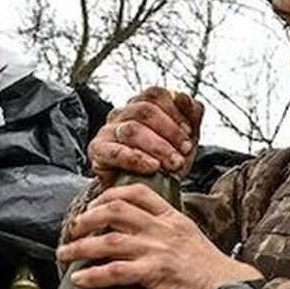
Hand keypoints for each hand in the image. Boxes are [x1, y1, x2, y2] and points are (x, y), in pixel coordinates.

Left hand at [56, 183, 262, 288]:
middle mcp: (162, 229)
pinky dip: (93, 275)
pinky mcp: (155, 274)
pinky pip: (115, 271)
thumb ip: (168, 233)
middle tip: (74, 228)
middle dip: (88, 217)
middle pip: (115, 210)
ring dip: (81, 247)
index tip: (95, 204)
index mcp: (172, 218)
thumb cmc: (211, 272)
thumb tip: (143, 235)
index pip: (138, 193)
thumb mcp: (191, 240)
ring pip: (108, 240)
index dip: (111, 194)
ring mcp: (158, 250)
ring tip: (64, 253)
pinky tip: (79, 280)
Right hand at [88, 87, 203, 186]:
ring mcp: (107, 131)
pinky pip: (116, 151)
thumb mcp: (185, 140)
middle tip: (185, 152)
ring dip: (158, 147)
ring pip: (131, 129)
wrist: (144, 195)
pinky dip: (137, 159)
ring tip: (174, 164)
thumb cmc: (165, 164)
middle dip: (169, 131)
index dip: (174, 111)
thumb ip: (191, 116)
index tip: (189, 133)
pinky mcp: (98, 151)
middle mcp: (121, 114)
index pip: (154, 94)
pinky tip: (153, 168)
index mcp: (141, 105)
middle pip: (143, 110)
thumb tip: (185, 98)